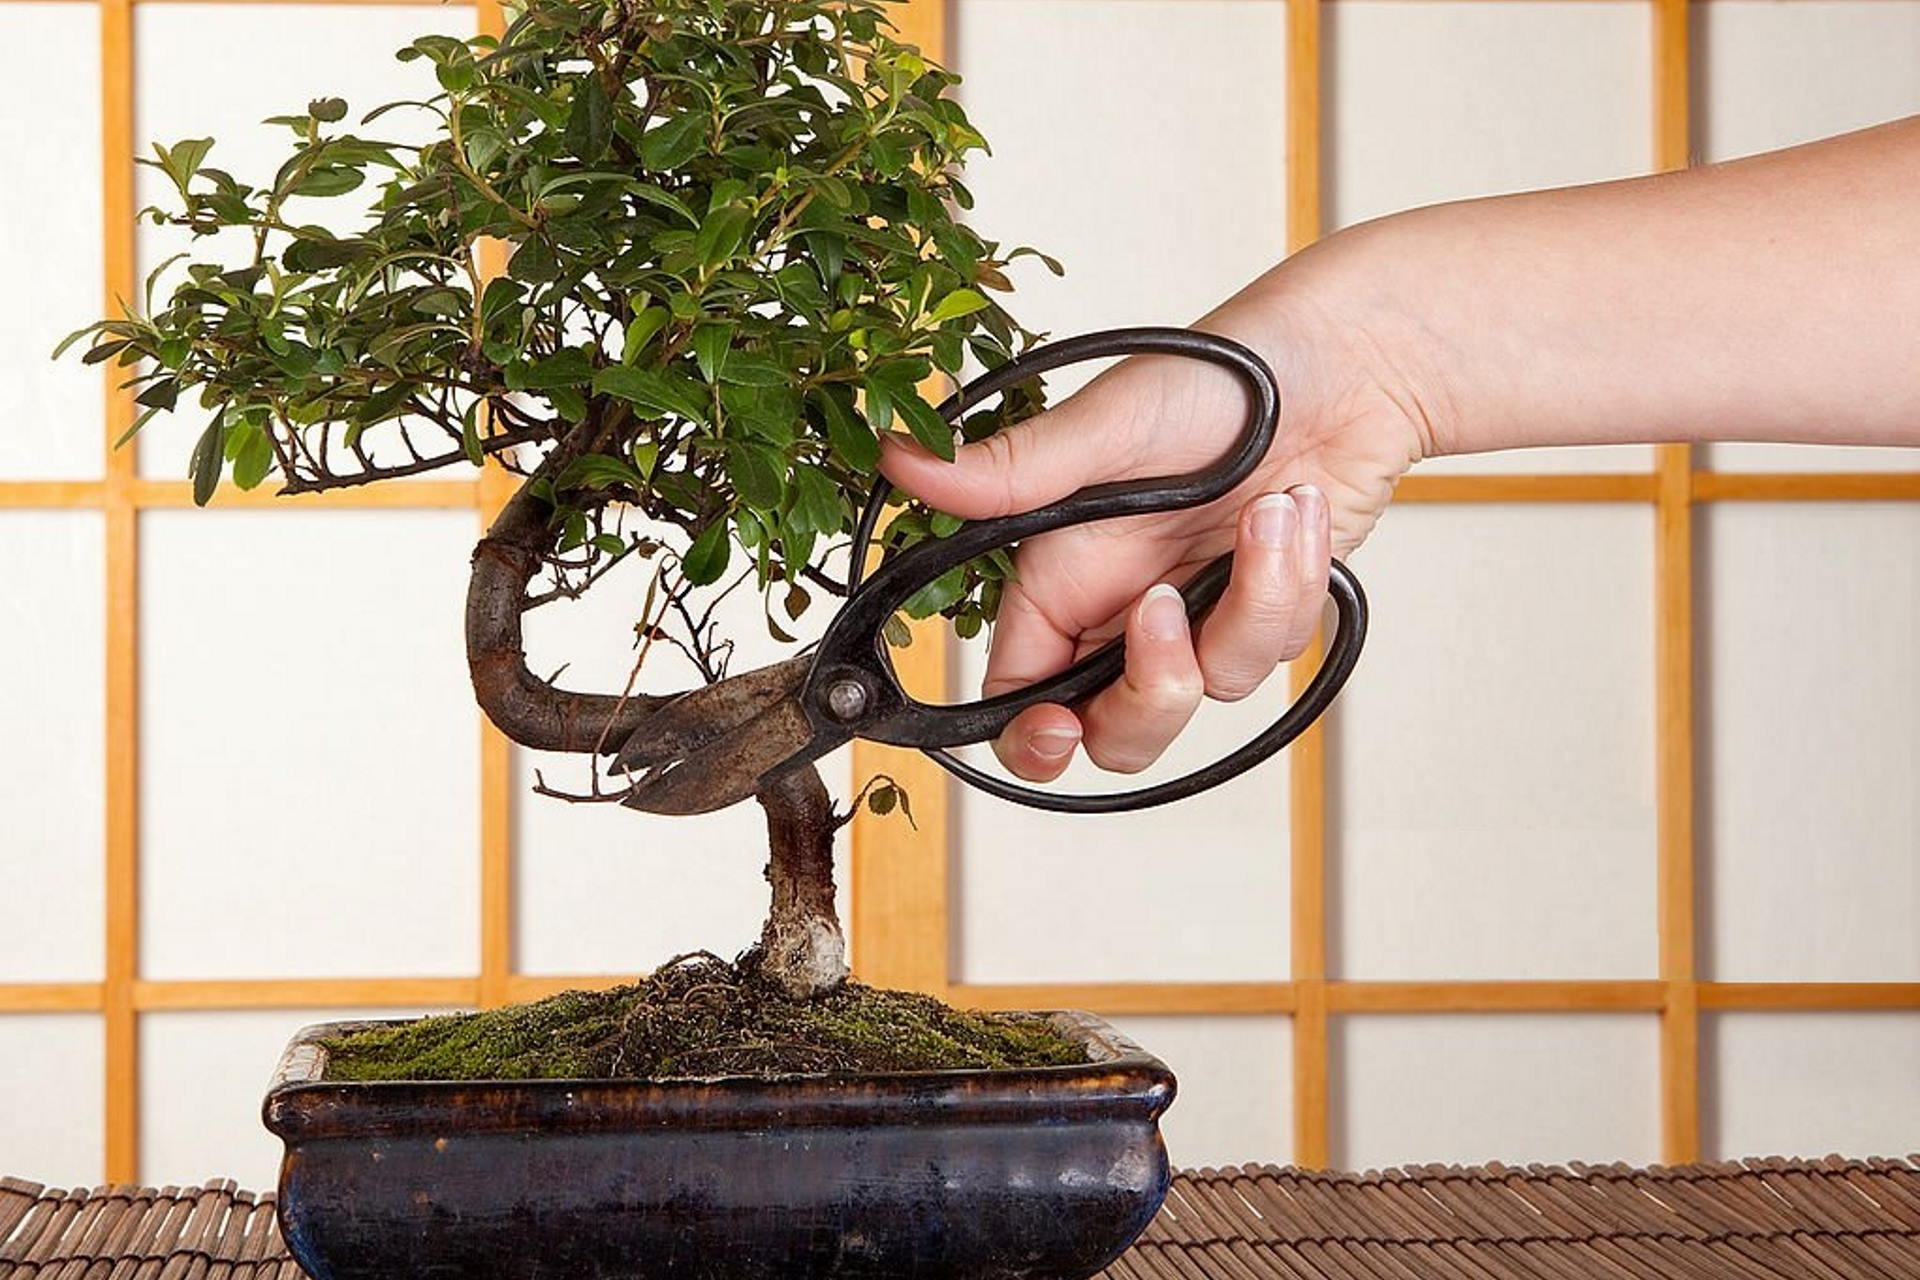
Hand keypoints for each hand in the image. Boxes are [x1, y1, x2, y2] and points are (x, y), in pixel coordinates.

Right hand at [879, 247, 1439, 780]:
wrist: (1345, 360)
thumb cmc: (1219, 377)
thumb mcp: (1107, 425)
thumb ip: (1011, 470)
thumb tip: (900, 459)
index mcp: (1063, 573)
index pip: (1020, 691)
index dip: (1032, 733)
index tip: (1058, 728)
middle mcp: (1122, 605)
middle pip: (1115, 729)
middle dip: (1151, 694)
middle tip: (1171, 610)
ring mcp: (1197, 614)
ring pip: (1208, 691)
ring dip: (1248, 604)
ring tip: (1270, 509)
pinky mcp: (1265, 610)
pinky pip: (1276, 648)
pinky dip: (1293, 581)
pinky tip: (1298, 509)